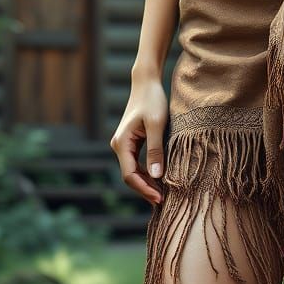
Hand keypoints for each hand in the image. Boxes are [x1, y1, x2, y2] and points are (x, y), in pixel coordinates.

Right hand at [110, 76, 169, 205]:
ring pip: (134, 171)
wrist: (147, 82)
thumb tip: (157, 177)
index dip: (144, 189)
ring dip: (147, 182)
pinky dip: (148, 172)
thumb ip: (156, 150)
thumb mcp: (157, 124)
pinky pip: (138, 163)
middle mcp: (119, 145)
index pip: (130, 175)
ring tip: (164, 193)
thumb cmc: (152, 100)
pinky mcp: (132, 142)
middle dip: (146, 189)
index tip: (160, 199)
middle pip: (131, 176)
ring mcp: (124, 144)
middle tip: (164, 201)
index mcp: (122, 143)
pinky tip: (160, 179)